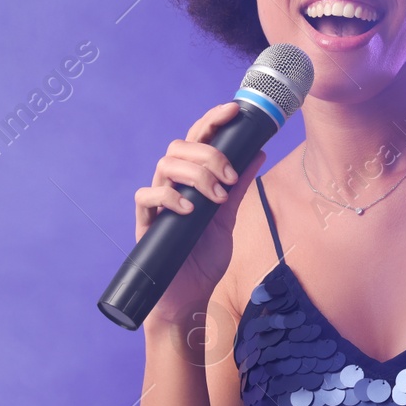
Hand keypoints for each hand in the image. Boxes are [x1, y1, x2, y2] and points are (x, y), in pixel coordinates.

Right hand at [133, 101, 265, 324]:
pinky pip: (148, 196)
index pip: (198, 139)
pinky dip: (171, 197)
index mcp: (192, 180)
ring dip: (196, 175)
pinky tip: (191, 209)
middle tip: (229, 180)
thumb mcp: (229, 217)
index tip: (234, 110)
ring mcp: (158, 202)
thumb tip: (259, 151)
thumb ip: (240, 185)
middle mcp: (172, 185)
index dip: (212, 120)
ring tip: (216, 197)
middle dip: (209, 156)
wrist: (191, 295)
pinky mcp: (146, 222)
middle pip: (180, 147)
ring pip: (165, 165)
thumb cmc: (205, 257)